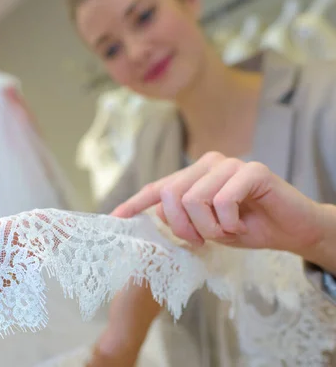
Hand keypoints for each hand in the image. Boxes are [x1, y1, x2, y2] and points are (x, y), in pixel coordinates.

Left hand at [112, 152, 335, 270]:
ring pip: (194, 200)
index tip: (114, 218)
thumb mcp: (206, 228)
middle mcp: (208, 163)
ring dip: (209, 229)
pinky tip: (242, 224)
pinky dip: (229, 222)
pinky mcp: (253, 170)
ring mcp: (230, 164)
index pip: (157, 187)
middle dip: (181, 227)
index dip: (134, 203)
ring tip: (227, 231)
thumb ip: (181, 219)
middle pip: (171, 195)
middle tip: (200, 241)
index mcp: (193, 175)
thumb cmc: (246, 226)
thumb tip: (155, 212)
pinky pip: (222, 200)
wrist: (291, 230)